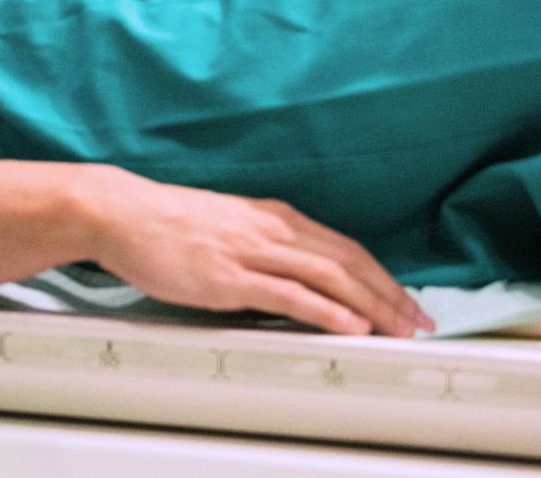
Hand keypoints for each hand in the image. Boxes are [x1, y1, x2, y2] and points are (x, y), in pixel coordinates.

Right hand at [80, 169, 430, 337]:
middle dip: (390, 293)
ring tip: (400, 328)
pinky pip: (289, 295)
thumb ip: (262, 245)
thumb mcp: (226, 225)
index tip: (405, 299)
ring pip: (329, 277)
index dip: (381, 275)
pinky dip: (327, 312)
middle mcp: (270, 230)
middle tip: (420, 320)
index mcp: (272, 217)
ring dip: (372, 305)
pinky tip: (350, 327)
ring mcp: (251, 253)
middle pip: (348, 262)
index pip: (344, 247)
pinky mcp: (229, 278)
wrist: (119, 213)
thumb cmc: (164, 222)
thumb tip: (291, 275)